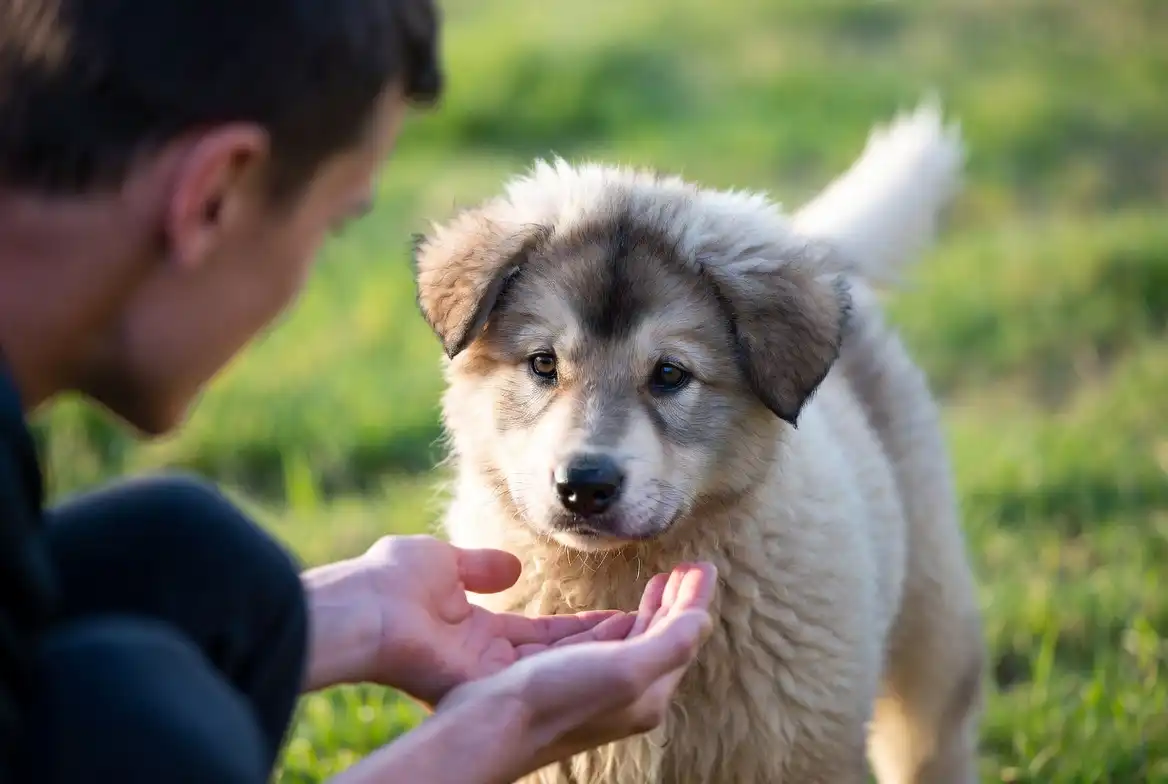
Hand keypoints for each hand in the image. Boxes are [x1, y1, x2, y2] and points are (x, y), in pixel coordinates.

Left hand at [301, 535, 634, 701]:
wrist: (367, 605)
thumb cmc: (392, 578)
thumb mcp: (445, 562)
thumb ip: (481, 566)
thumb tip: (512, 566)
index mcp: (476, 632)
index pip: (542, 634)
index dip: (581, 627)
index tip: (621, 614)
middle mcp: (488, 660)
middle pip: (558, 654)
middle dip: (603, 641)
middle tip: (651, 623)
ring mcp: (488, 677)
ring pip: (558, 667)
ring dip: (602, 651)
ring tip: (650, 631)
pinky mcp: (486, 685)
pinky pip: (545, 673)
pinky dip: (584, 660)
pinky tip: (622, 645)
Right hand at [436, 562, 717, 780]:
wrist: (488, 729)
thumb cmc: (554, 699)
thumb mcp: (624, 669)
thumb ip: (670, 644)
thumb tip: (702, 617)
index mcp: (649, 694)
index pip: (684, 636)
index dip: (695, 598)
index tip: (703, 564)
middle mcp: (628, 695)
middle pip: (664, 639)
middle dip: (677, 602)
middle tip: (685, 569)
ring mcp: (598, 688)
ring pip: (637, 642)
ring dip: (651, 610)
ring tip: (659, 583)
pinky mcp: (569, 681)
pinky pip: (606, 646)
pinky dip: (618, 622)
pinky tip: (615, 613)